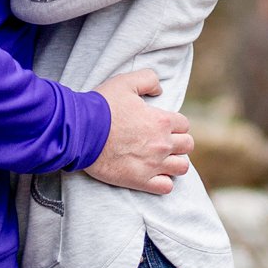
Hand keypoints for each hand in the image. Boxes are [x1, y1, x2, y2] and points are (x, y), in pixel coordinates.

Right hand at [87, 64, 193, 197]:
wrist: (80, 132)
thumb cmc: (101, 106)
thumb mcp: (125, 82)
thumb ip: (148, 80)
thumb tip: (160, 90)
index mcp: (162, 120)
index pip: (184, 124)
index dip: (174, 124)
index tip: (161, 125)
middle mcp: (162, 143)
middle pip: (187, 145)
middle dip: (178, 142)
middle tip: (161, 141)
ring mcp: (153, 164)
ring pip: (182, 167)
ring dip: (174, 162)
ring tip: (162, 159)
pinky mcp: (140, 180)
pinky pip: (166, 187)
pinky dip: (163, 182)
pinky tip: (153, 175)